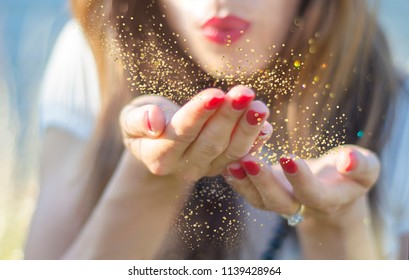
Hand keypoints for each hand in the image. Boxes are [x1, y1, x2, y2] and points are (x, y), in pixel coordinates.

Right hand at [120, 86, 272, 182]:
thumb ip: (137, 121)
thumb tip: (153, 121)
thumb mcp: (129, 119)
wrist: (157, 142)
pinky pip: (242, 155)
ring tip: (260, 106)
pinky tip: (265, 125)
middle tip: (245, 92)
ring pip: (231, 151)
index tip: (216, 94)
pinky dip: (256, 141)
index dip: (199, 114)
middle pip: (211, 142)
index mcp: (159, 157)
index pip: (181, 134)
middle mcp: (185, 167)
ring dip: (248, 128)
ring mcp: (207, 168)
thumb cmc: (142, 124)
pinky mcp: (223, 165)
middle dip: (229, 117)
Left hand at [224, 145, 379, 226]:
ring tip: (231, 163)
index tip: (289, 158)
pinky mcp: (264, 192)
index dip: (301, 180)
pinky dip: (236, 178)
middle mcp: (299, 206)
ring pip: (258, 199)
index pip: (312, 195)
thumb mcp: (365, 168)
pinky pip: (247, 190)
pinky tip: (225, 162)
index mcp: (326, 200)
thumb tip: (348, 161)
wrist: (330, 186)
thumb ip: (361, 166)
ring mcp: (278, 201)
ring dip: (243, 182)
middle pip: (279, 202)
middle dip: (263, 182)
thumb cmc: (349, 174)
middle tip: (250, 160)